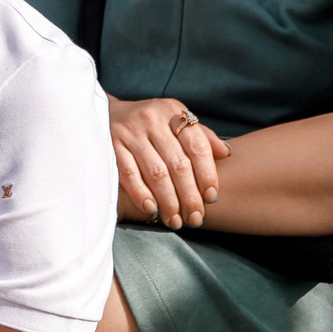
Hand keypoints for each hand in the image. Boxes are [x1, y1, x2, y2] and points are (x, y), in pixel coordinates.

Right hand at [107, 97, 229, 228]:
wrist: (106, 113)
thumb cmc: (150, 123)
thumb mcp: (175, 119)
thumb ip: (201, 135)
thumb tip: (226, 153)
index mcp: (172, 111)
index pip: (197, 146)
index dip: (208, 175)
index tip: (212, 198)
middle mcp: (151, 120)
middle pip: (179, 164)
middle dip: (190, 196)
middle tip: (196, 218)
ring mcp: (130, 133)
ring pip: (156, 173)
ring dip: (169, 201)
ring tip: (175, 220)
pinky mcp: (111, 145)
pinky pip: (129, 175)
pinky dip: (142, 194)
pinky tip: (152, 209)